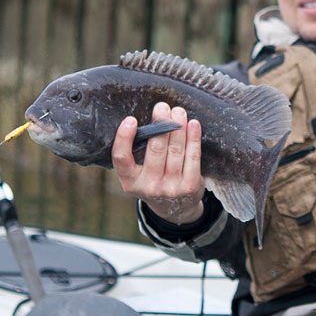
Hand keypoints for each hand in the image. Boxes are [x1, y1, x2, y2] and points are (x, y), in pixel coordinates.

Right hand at [113, 102, 205, 224]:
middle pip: (155, 150)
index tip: (131, 119)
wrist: (175, 208)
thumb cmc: (154, 180)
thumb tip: (150, 119)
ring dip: (178, 127)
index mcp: (130, 182)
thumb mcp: (138, 174)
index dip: (124, 138)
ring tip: (178, 112)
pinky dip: (193, 138)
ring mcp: (170, 188)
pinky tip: (193, 125)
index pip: (121, 158)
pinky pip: (192, 156)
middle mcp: (149, 187)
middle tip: (162, 107)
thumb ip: (138, 152)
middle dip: (160, 124)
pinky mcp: (189, 186)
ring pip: (175, 150)